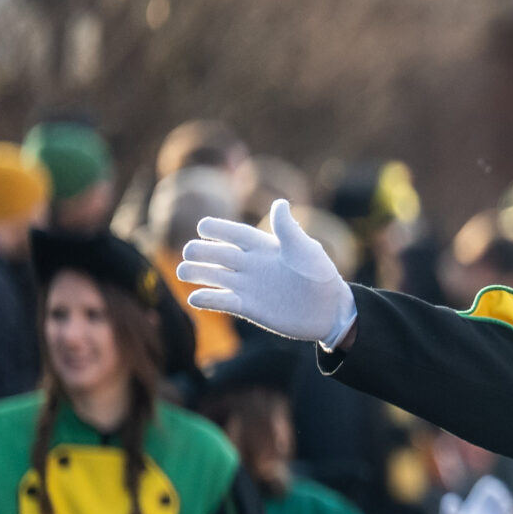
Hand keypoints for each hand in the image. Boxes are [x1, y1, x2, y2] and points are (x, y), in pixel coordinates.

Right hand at [176, 200, 357, 345]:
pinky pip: (222, 302)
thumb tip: (280, 203)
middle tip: (190, 251)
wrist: (329, 311)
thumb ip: (288, 230)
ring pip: (214, 275)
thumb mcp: (306, 250)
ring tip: (182, 272)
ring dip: (196, 272)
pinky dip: (207, 300)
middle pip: (218, 253)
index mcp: (264, 246)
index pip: (235, 233)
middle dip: (201, 250)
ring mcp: (248, 286)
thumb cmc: (321, 276)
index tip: (202, 226)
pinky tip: (195, 298)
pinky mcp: (248, 308)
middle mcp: (251, 264)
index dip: (218, 228)